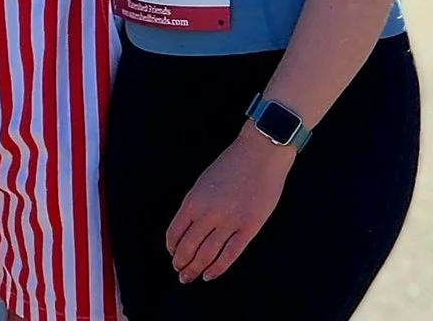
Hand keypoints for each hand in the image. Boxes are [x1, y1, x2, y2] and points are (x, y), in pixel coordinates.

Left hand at [165, 127, 295, 282]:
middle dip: (181, 263)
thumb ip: (196, 205)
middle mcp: (208, 214)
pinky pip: (230, 254)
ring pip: (207, 255)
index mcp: (192, 201)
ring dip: (195, 269)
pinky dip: (218, 268)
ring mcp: (229, 222)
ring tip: (190, 277)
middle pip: (188, 247)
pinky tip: (210, 275)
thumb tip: (189, 228)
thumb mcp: (203, 183)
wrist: (260, 154)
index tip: (173, 255)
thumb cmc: (232, 165)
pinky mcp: (249, 228)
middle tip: (180, 272)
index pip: (174, 232)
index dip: (172, 247)